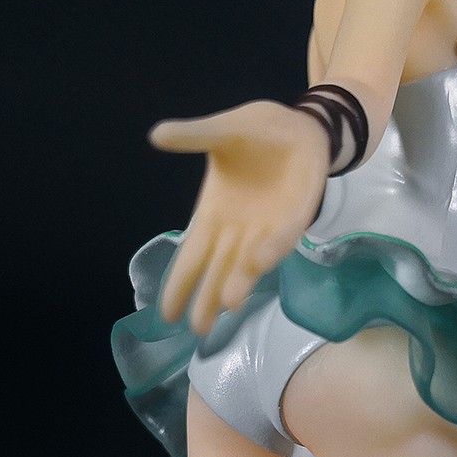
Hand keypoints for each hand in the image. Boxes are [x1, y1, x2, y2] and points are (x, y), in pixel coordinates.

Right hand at [150, 100, 329, 335]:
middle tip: (197, 329)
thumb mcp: (222, 131)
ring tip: (228, 304)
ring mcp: (269, 227)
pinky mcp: (298, 216)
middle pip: (219, 271)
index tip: (167, 314)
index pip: (192, 257)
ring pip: (250, 262)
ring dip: (240, 282)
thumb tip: (157, 135)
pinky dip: (273, 248)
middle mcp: (239, 231)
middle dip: (208, 299)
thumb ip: (195, 136)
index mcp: (213, 216)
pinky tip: (260, 262)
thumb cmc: (256, 134)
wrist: (299, 127)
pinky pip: (284, 237)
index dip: (179, 283)